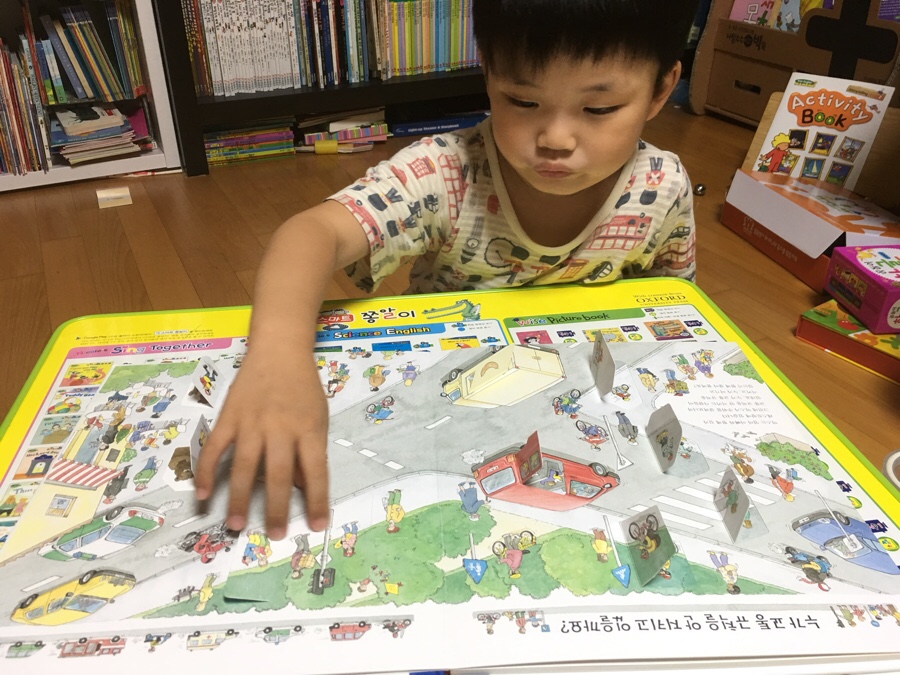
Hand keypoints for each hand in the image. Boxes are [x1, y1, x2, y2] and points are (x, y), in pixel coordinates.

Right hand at [194, 348, 329, 538]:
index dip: (317, 500)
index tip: (317, 525)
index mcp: (308, 428)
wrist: (279, 349)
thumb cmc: (303, 387)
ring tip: (234, 525)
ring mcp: (251, 422)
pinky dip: (206, 471)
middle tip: (275, 535)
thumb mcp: (318, 417)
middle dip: (276, 508)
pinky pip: (214, 448)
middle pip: (277, 474)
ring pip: (243, 466)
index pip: (316, 471)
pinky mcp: (228, 417)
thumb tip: (302, 489)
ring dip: (237, 498)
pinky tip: (201, 495)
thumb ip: (311, 451)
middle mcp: (279, 427)